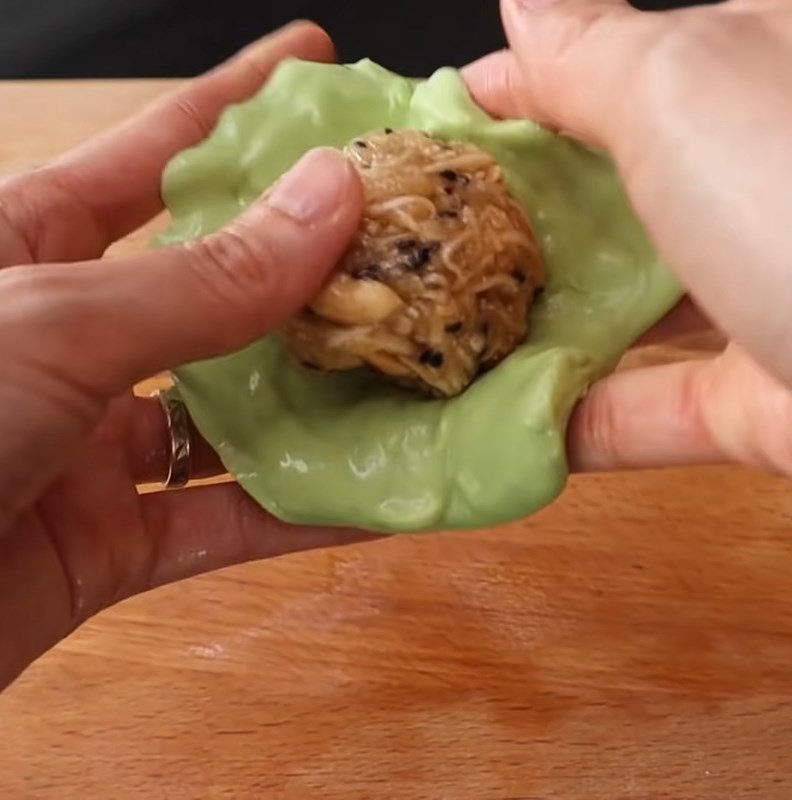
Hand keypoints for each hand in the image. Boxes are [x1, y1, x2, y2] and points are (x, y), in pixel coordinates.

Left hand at [0, 22, 370, 695]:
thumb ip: (201, 282)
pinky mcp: (109, 546)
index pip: (149, 156)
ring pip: (232, 419)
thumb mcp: (55, 324)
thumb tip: (329, 199)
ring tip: (413, 370)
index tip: (314, 65)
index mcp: (25, 253)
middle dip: (307, 265)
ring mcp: (90, 448)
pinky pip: (224, 524)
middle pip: (214, 291)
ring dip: (321, 405)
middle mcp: (69, 344)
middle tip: (399, 236)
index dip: (234, 103)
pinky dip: (300, 517)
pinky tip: (376, 497)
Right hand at [464, 0, 791, 473]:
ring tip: (446, 338)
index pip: (608, 75)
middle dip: (516, 225)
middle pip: (609, 203)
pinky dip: (575, 423)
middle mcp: (758, 183)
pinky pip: (646, 410)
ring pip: (625, 315)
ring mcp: (760, 298)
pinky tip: (499, 426)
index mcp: (754, 77)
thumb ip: (591, 57)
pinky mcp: (756, 402)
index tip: (435, 132)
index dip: (514, 99)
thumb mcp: (688, 88)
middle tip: (425, 242)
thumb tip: (523, 11)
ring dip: (536, 332)